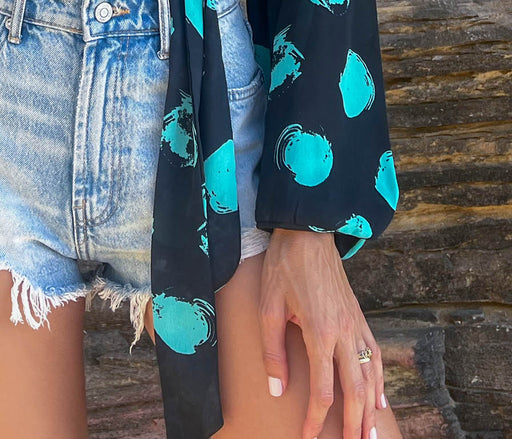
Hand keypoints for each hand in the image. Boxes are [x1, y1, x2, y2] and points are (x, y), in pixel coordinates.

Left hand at [258, 228, 384, 438]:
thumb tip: (277, 390)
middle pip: (355, 391)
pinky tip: (380, 399)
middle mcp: (344, 332)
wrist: (308, 230)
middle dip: (355, 424)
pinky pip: (375, 355)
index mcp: (320, 332)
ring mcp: (356, 324)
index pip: (322, 390)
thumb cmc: (284, 267)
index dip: (317, 419)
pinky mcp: (360, 316)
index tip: (309, 438)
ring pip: (371, 376)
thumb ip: (273, 351)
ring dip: (371, 409)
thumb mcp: (269, 307)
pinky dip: (380, 381)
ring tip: (371, 435)